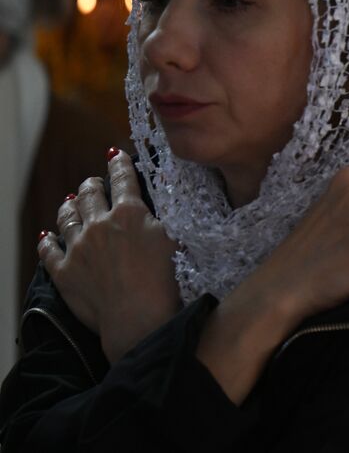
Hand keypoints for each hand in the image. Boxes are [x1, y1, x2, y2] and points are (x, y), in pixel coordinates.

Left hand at [39, 149, 180, 362]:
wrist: (139, 318)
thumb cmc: (167, 278)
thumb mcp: (177, 237)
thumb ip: (166, 210)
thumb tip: (165, 182)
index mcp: (129, 213)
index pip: (123, 179)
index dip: (120, 164)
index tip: (116, 156)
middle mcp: (99, 224)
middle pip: (89, 194)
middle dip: (92, 184)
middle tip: (94, 183)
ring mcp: (78, 248)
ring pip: (66, 217)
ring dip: (69, 206)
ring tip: (70, 201)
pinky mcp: (64, 273)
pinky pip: (48, 251)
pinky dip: (46, 240)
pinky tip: (46, 235)